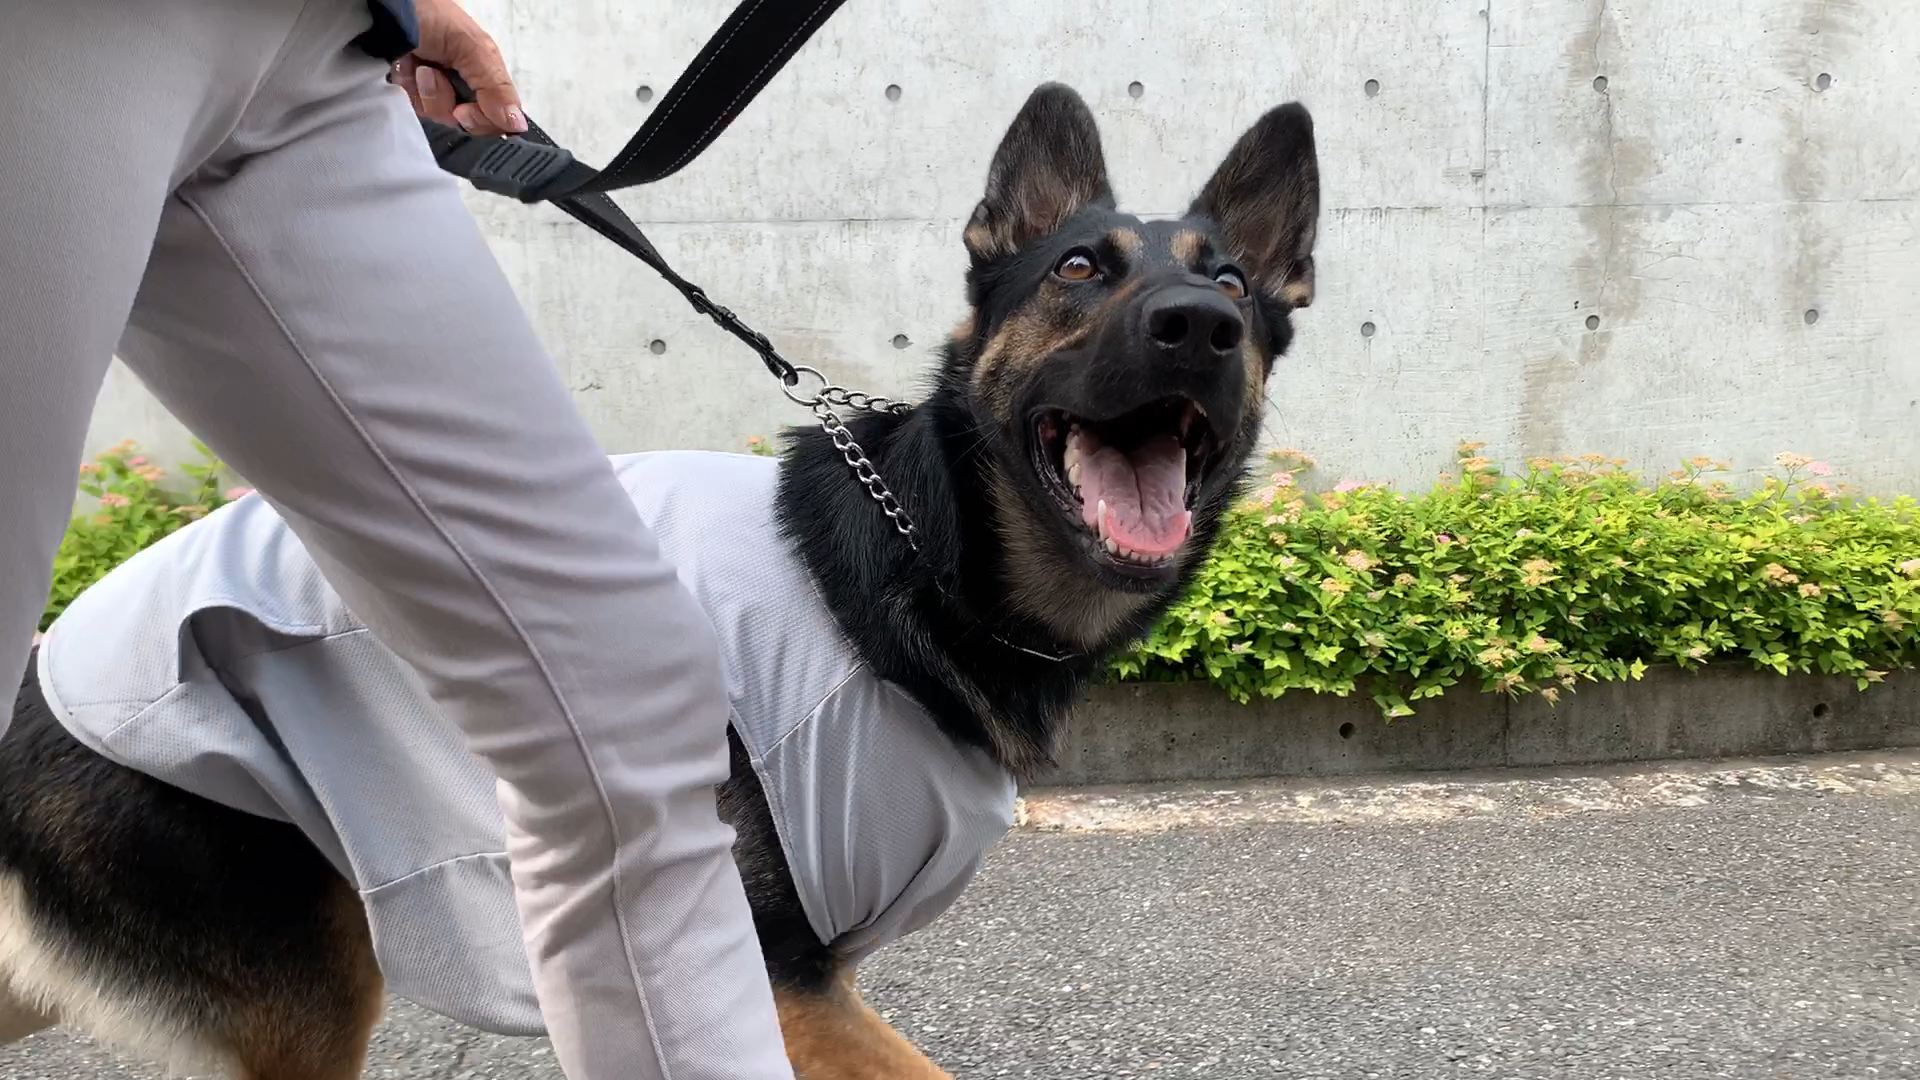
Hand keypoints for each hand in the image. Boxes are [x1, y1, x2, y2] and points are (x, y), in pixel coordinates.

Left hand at [389, 0, 527, 135]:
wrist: (386, 6)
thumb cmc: (432, 15)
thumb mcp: (472, 47)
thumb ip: (496, 86)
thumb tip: (518, 124)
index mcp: (487, 75)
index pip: (497, 120)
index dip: (481, 121)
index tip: (463, 111)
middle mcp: (465, 86)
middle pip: (466, 123)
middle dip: (447, 103)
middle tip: (433, 75)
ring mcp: (437, 89)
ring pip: (438, 116)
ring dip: (424, 92)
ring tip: (416, 64)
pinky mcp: (413, 90)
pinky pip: (414, 108)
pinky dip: (407, 89)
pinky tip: (404, 69)